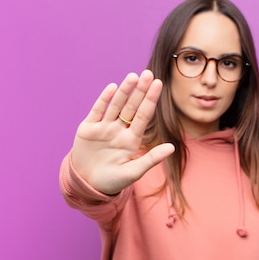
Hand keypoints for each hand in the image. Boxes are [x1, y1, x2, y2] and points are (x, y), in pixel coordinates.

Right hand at [70, 70, 174, 194]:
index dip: (150, 100)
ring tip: (133, 76)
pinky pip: (97, 111)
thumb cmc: (112, 181)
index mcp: (132, 140)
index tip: (158, 84)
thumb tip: (172, 148)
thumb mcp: (133, 172)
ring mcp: (104, 128)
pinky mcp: (88, 128)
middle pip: (132, 107)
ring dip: (124, 91)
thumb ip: (151, 159)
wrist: (86, 185)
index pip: (144, 116)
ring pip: (116, 106)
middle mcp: (119, 130)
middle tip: (148, 74)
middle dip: (140, 91)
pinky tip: (113, 88)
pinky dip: (104, 100)